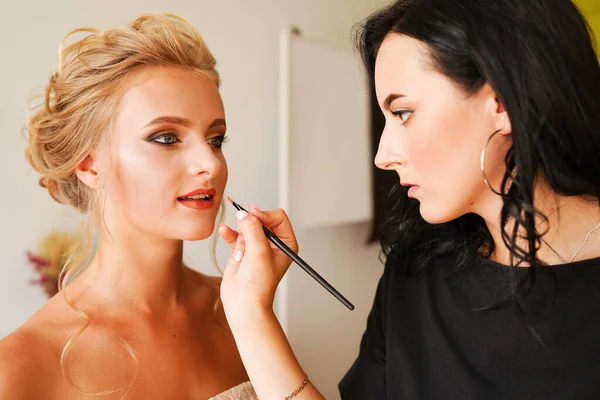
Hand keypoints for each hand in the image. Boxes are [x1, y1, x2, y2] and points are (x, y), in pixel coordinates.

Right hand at [218, 205, 297, 323]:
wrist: (243, 304)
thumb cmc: (258, 285)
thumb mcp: (259, 253)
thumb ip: (253, 230)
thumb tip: (244, 214)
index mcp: (286, 243)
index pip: (277, 217)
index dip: (264, 215)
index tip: (252, 216)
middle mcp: (273, 244)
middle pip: (260, 220)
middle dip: (249, 229)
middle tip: (245, 241)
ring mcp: (257, 247)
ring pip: (246, 227)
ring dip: (240, 237)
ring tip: (241, 256)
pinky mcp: (243, 251)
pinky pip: (235, 235)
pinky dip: (230, 233)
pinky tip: (224, 231)